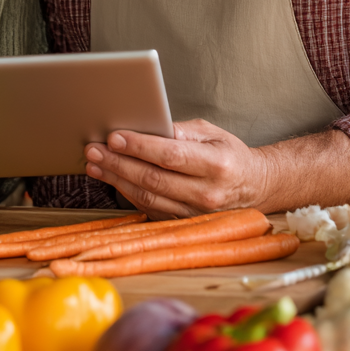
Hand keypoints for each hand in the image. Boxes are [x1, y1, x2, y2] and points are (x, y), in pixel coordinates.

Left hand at [85, 121, 349, 216]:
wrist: (256, 187)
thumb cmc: (229, 154)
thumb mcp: (211, 133)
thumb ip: (180, 131)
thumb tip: (146, 127)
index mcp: (216, 166)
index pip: (170, 156)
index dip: (139, 147)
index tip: (114, 137)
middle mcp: (207, 194)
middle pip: (153, 179)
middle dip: (118, 163)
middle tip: (94, 150)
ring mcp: (196, 214)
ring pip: (147, 198)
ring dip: (116, 180)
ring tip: (95, 164)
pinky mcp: (185, 223)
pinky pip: (150, 209)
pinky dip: (127, 193)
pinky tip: (111, 178)